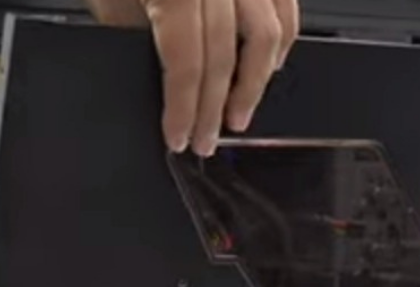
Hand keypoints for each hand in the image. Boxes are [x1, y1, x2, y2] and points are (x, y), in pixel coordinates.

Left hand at [90, 0, 299, 155]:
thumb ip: (134, 27)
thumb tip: (156, 73)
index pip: (188, 62)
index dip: (184, 108)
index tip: (178, 137)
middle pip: (226, 57)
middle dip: (214, 109)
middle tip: (207, 141)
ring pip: (266, 36)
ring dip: (254, 85)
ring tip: (238, 116)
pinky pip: (285, 8)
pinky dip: (280, 43)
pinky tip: (267, 68)